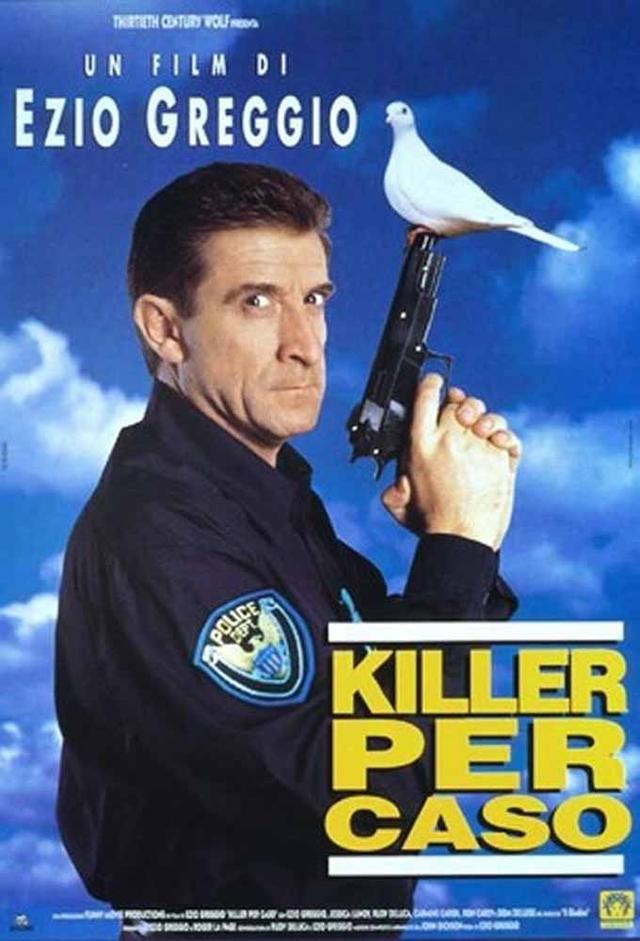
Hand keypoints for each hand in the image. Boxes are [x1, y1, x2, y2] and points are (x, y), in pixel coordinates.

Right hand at [381, 375, 521, 549]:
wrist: (462, 537)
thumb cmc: (432, 523)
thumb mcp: (401, 502)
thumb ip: (395, 486)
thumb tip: (397, 480)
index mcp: (420, 445)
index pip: (424, 397)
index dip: (431, 385)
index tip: (435, 384)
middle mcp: (448, 439)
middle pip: (456, 403)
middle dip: (461, 405)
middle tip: (463, 418)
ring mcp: (476, 445)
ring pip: (484, 414)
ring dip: (484, 419)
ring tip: (481, 432)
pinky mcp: (499, 455)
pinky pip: (505, 434)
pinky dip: (504, 436)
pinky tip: (498, 444)